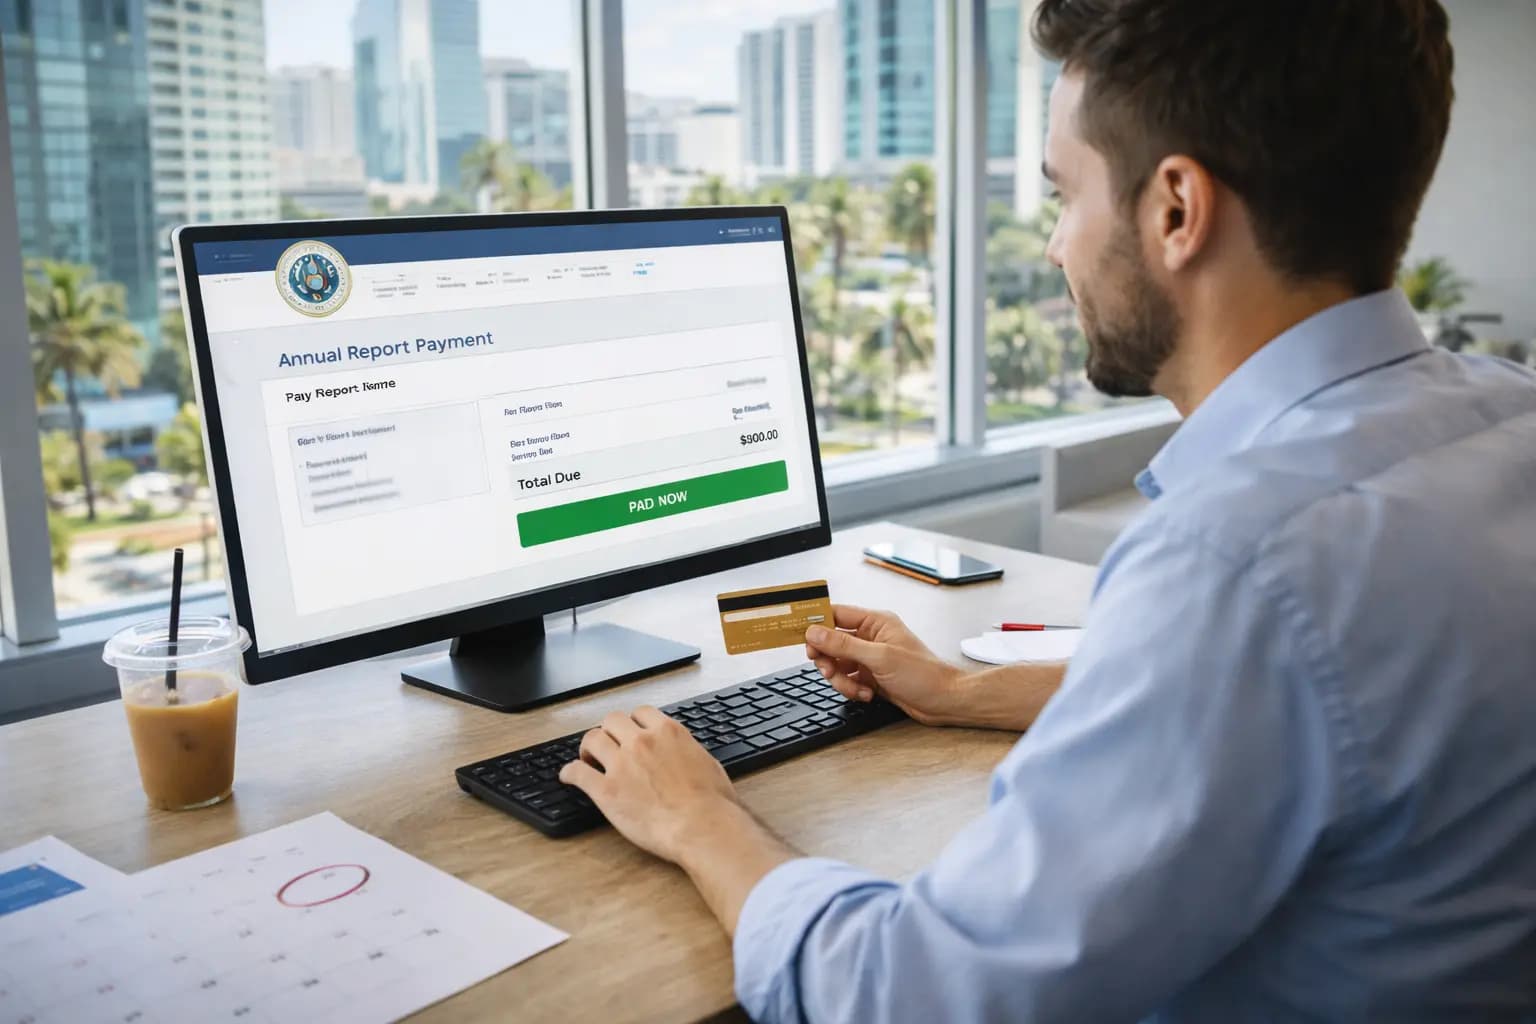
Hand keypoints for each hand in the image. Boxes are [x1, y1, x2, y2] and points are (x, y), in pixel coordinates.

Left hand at [559, 707, 743, 863]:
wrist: (703, 827)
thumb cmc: (713, 804)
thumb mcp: (708, 764)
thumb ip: (689, 752)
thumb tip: (686, 753)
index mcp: (668, 733)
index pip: (641, 713)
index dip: (632, 723)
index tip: (630, 732)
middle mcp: (642, 742)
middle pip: (612, 720)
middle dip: (609, 731)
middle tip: (608, 745)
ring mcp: (622, 764)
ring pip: (592, 739)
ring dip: (588, 748)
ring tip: (588, 759)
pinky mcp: (606, 790)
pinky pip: (577, 773)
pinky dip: (569, 773)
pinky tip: (568, 777)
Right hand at [805, 605, 967, 726]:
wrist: (944, 701)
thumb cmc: (923, 674)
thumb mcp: (879, 658)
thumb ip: (843, 645)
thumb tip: (815, 633)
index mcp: (875, 622)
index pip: (836, 615)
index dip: (816, 623)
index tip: (798, 632)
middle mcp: (871, 637)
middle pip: (831, 642)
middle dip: (827, 659)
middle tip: (828, 670)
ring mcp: (870, 658)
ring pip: (837, 664)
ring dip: (841, 679)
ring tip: (856, 688)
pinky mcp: (871, 676)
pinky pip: (848, 680)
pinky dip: (852, 689)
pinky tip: (868, 694)